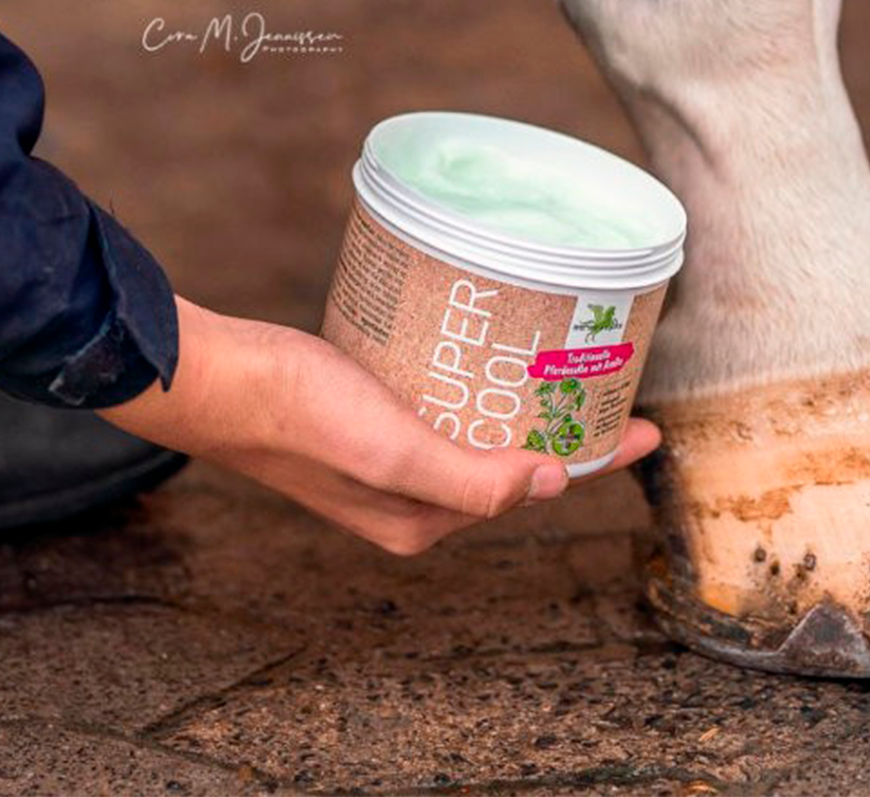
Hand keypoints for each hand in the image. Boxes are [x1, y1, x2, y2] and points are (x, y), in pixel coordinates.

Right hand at [101, 298, 662, 554]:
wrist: (221, 377)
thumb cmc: (300, 415)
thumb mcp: (394, 454)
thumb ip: (471, 480)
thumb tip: (551, 487)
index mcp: (425, 520)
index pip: (534, 489)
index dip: (594, 459)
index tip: (648, 424)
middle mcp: (414, 497)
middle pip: (514, 462)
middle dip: (567, 429)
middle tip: (612, 379)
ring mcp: (392, 456)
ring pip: (481, 432)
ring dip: (525, 404)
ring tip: (567, 363)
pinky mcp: (372, 416)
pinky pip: (446, 406)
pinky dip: (480, 384)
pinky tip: (491, 350)